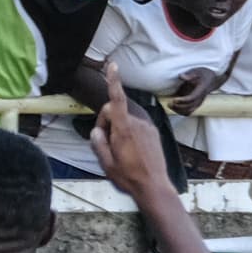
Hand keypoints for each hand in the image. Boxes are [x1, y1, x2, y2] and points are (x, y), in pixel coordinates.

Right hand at [89, 61, 173, 199]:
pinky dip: (130, 133)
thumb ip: (98, 143)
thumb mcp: (106, 164)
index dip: (113, 81)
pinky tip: (132, 151)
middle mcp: (137, 123)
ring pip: (125, 120)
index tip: (112, 66)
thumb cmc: (128, 177)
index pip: (116, 99)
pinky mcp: (153, 132)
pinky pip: (136, 126)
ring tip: (122, 152)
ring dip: (119, 130)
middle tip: (106, 145)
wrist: (154, 187)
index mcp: (123, 129)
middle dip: (106, 123)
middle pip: (114, 112)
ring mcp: (147, 127)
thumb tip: (97, 130)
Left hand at [169, 66, 219, 115]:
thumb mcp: (198, 71)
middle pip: (189, 107)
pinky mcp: (195, 104)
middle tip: (169, 103)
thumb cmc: (205, 75)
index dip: (183, 100)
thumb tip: (181, 76)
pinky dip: (181, 112)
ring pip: (189, 111)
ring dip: (178, 110)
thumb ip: (190, 74)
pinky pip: (188, 112)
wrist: (213, 80)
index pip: (192, 98)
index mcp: (201, 90)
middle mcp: (200, 98)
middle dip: (178, 107)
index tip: (174, 100)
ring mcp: (198, 102)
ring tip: (170, 105)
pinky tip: (174, 108)